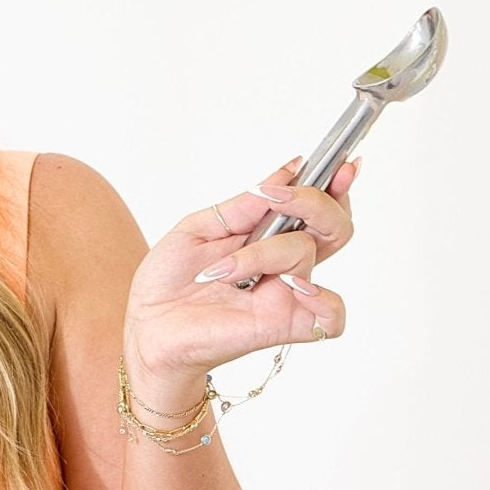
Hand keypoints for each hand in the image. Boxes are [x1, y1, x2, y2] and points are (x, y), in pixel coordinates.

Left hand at [123, 156, 357, 392]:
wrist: (148, 326)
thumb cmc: (169, 282)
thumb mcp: (201, 227)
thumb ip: (245, 204)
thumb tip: (288, 170)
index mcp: (269, 238)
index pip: (319, 209)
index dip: (336, 185)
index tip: (341, 163)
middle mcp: (284, 265)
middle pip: (335, 227)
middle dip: (314, 202)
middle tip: (275, 199)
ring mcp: (287, 294)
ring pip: (307, 254)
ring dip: (261, 252)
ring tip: (220, 270)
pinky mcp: (284, 325)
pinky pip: (332, 317)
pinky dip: (324, 299)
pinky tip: (289, 287)